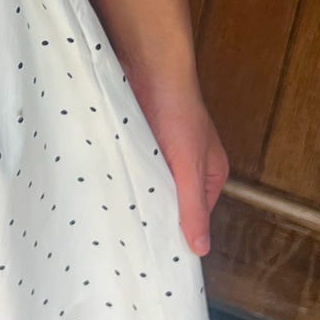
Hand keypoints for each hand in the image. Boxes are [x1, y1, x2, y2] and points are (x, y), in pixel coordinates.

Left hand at [126, 71, 227, 257]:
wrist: (148, 65)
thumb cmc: (177, 110)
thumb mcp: (188, 165)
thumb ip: (193, 207)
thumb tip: (201, 248)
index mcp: (209, 174)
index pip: (195, 216)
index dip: (178, 233)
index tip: (157, 254)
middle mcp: (187, 164)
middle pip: (170, 200)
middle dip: (153, 214)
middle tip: (132, 242)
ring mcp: (162, 151)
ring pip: (148, 183)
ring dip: (136, 193)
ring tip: (118, 219)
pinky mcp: (139, 139)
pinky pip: (132, 166)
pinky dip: (123, 175)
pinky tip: (109, 188)